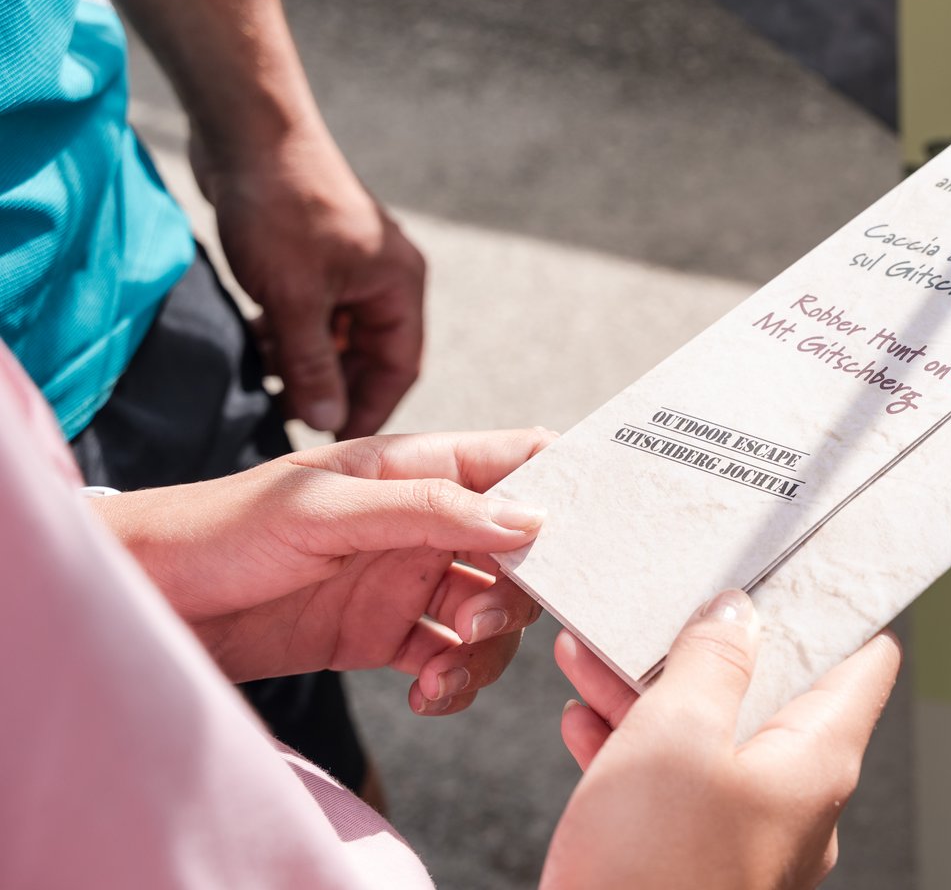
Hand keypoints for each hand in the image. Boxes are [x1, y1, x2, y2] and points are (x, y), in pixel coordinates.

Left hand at [90, 430, 552, 713]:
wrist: (145, 602)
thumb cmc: (216, 530)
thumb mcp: (323, 511)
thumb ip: (427, 511)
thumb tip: (528, 517)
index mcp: (415, 466)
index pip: (520, 458)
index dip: (571, 483)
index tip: (601, 527)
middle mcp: (422, 520)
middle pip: (520, 549)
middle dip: (522, 591)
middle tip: (485, 623)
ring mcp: (405, 578)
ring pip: (491, 612)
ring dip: (485, 650)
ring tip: (442, 677)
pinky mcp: (382, 634)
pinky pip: (449, 658)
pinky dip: (453, 681)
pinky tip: (425, 695)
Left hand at [193, 121, 425, 438]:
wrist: (247, 132)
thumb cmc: (282, 208)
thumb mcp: (294, 300)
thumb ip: (313, 365)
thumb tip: (326, 421)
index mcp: (399, 286)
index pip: (399, 367)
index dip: (370, 407)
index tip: (334, 440)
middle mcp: (385, 279)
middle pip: (369, 353)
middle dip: (332, 386)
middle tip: (290, 415)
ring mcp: (351, 267)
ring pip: (337, 335)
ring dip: (307, 361)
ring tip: (269, 382)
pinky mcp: (316, 258)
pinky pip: (313, 313)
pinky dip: (291, 335)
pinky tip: (260, 345)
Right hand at [544, 591, 901, 889]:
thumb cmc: (654, 876)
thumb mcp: (676, 737)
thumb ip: (711, 663)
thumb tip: (735, 613)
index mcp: (817, 760)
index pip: (863, 663)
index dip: (838, 607)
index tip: (804, 568)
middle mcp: (796, 799)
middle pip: (772, 696)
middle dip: (711, 646)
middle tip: (672, 604)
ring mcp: (748, 834)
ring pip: (713, 739)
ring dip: (654, 692)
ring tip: (596, 650)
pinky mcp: (697, 860)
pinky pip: (676, 788)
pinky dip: (635, 749)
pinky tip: (585, 721)